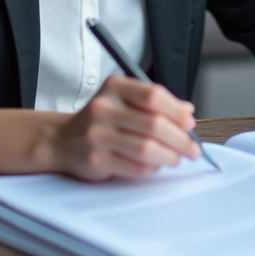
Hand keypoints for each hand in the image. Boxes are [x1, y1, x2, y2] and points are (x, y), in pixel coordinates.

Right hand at [49, 75, 200, 179]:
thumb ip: (156, 103)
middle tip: (192, 148)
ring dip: (169, 156)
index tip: (190, 123)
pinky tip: (155, 165)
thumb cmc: (102, 119)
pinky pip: (135, 167)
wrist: (62, 139)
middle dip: (180, 139)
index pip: (153, 95)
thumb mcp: (124, 100)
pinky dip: (152, 168)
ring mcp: (97, 135)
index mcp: (114, 87)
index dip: (176, 111)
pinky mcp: (96, 160)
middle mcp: (103, 108)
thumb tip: (188, 112)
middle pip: (153, 124)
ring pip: (146, 148)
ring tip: (177, 158)